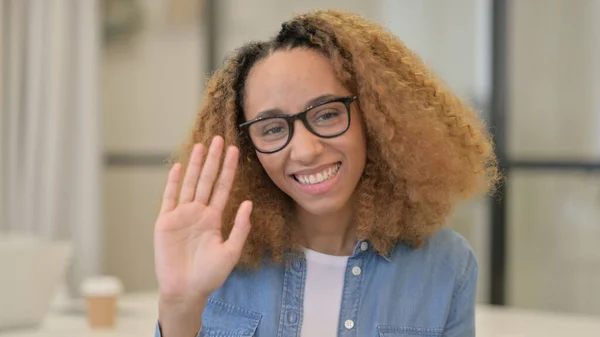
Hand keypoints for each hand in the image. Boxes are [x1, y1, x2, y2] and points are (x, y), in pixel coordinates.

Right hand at [154, 136, 251, 303]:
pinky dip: (172, 183)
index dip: (229, 169)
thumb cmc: (209, 275)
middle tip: (219, 139)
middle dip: (214, 160)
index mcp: (214, 218)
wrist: (185, 290)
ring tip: (201, 145)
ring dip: (195, 165)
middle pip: (207, 180)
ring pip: (189, 184)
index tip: (235, 151)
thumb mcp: (230, 251)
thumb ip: (240, 228)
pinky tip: (177, 167)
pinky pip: (169, 198)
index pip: (223, 188)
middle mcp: (198, 212)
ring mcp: (181, 215)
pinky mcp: (165, 222)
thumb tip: (248, 204)